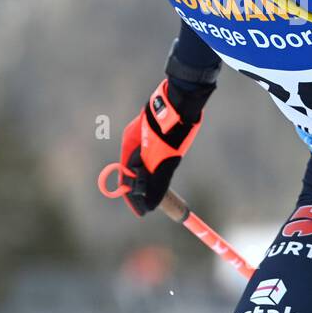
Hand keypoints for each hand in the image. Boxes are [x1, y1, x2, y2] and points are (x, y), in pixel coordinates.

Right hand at [117, 77, 210, 216]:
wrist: (184, 100)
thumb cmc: (169, 128)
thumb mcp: (162, 159)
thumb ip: (155, 182)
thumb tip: (149, 204)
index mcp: (130, 145)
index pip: (126, 177)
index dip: (133, 196)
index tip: (141, 212)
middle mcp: (136, 139)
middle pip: (136, 170)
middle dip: (142, 188)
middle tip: (149, 205)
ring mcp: (148, 133)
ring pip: (147, 161)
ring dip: (151, 177)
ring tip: (158, 193)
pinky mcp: (161, 130)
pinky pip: (157, 153)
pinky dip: (160, 166)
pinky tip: (165, 170)